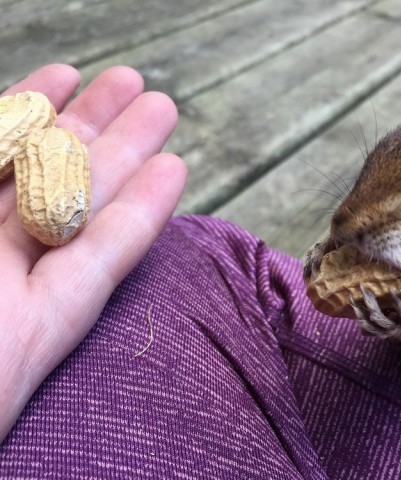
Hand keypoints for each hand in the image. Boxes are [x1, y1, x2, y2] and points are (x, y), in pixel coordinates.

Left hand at [0, 65, 186, 441]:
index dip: (30, 107)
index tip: (67, 73)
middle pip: (44, 175)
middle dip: (94, 123)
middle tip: (137, 84)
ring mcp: (15, 287)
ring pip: (82, 209)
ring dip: (129, 156)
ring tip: (164, 110)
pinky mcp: (50, 327)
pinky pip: (103, 261)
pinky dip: (142, 216)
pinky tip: (175, 173)